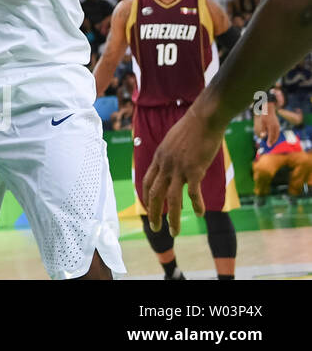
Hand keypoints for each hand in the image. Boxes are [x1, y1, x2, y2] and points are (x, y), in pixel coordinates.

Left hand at [142, 105, 221, 235]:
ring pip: (171, 199)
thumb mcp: (173, 141)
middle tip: (156, 228)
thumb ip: (170, 154)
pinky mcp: (194, 170)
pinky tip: (199, 213)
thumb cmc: (192, 128)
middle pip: (154, 194)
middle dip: (154, 214)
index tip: (149, 209)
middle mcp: (165, 165)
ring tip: (174, 232)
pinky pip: (193, 193)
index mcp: (159, 158)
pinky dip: (196, 205)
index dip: (147, 198)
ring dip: (172, 219)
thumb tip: (173, 163)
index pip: (147, 182)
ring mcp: (178, 168)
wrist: (204, 118)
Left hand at [255, 109, 280, 147]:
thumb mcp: (262, 123)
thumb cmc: (264, 116)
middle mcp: (276, 127)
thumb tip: (263, 136)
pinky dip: (276, 136)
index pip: (271, 136)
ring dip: (275, 139)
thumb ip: (263, 130)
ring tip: (272, 143)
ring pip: (277, 135)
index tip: (268, 145)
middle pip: (275, 136)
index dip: (270, 141)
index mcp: (272, 127)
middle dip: (272, 141)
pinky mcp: (278, 125)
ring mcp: (277, 126)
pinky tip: (274, 138)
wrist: (269, 110)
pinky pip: (278, 132)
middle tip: (270, 146)